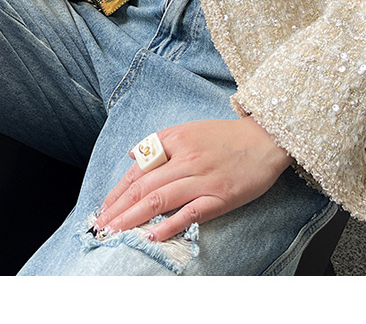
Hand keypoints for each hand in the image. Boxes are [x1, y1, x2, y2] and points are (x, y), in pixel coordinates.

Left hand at [92, 117, 292, 243]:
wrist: (265, 138)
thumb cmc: (226, 136)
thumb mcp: (190, 130)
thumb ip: (161, 142)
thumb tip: (134, 155)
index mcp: (175, 141)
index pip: (139, 169)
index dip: (118, 190)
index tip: (103, 208)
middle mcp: (185, 159)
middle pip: (144, 186)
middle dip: (118, 208)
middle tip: (100, 226)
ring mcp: (203, 178)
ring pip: (160, 199)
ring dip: (133, 218)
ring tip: (115, 233)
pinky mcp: (220, 195)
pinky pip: (190, 212)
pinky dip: (169, 225)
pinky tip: (152, 236)